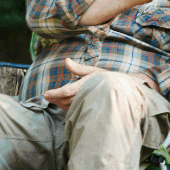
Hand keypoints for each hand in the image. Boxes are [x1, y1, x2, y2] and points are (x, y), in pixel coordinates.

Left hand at [43, 58, 158, 108]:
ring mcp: (88, 104)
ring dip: (60, 103)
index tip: (45, 94)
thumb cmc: (107, 78)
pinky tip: (64, 103)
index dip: (55, 93)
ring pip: (69, 106)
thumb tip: (66, 61)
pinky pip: (76, 109)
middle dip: (55, 98)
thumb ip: (78, 68)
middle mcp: (86, 96)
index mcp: (86, 85)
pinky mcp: (90, 108)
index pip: (67, 91)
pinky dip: (67, 107)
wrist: (123, 90)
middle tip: (47, 96)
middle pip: (65, 100)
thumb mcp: (93, 71)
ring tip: (53, 99)